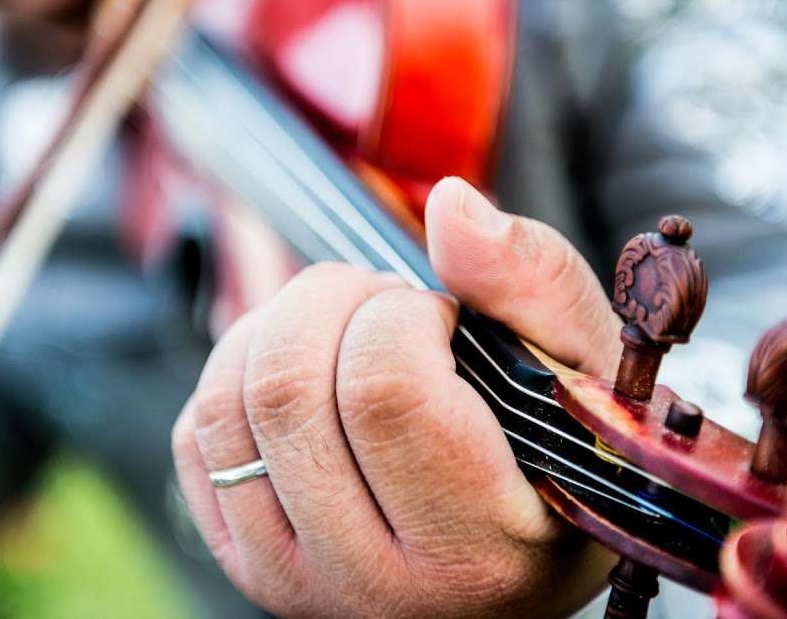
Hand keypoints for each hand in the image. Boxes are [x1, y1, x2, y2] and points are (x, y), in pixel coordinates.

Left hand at [172, 177, 623, 616]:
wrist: (516, 547)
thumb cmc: (561, 454)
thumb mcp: (588, 369)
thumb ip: (534, 282)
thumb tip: (448, 205)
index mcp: (477, 546)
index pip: (383, 388)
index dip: (404, 315)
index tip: (442, 317)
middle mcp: (374, 586)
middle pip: (287, 389)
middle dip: (331, 302)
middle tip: (386, 309)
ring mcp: (296, 582)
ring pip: (228, 405)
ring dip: (280, 327)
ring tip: (344, 332)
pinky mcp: (246, 563)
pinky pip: (198, 436)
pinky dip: (239, 370)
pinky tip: (306, 373)